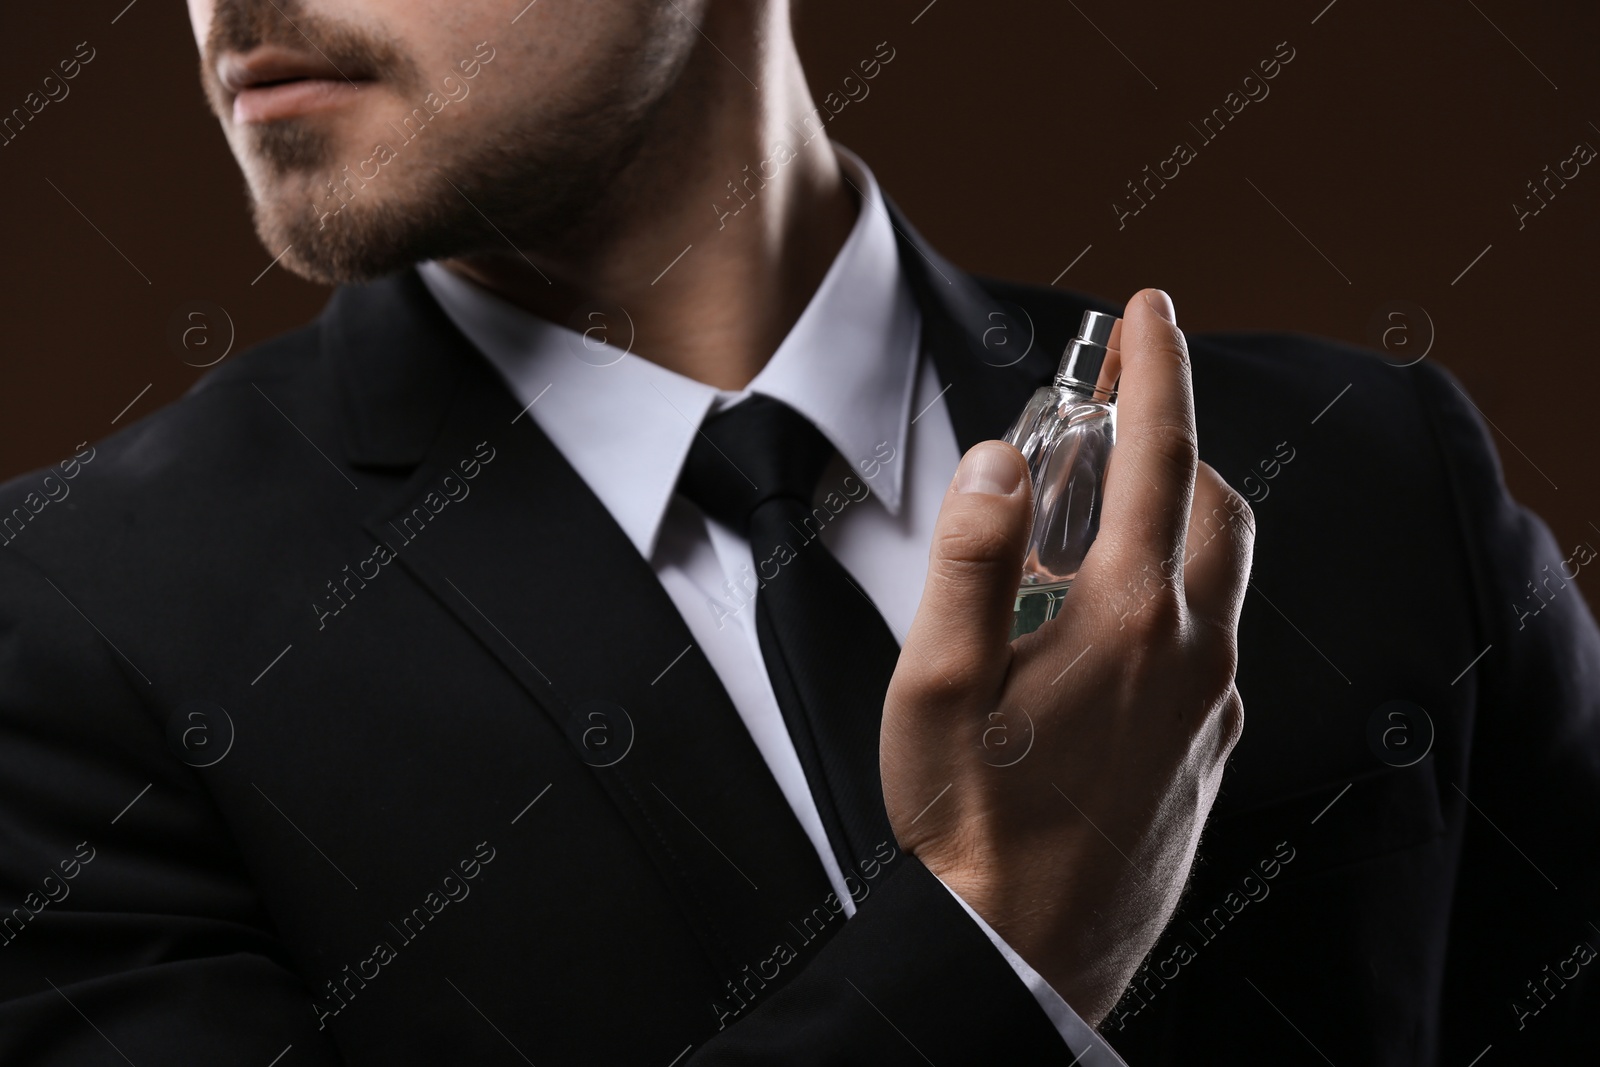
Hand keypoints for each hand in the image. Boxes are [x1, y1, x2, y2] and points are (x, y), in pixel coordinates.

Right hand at [880, 288, 1253, 1024]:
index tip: (1151, 312)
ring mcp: (1212, 703)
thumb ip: (969, 557)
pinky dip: (1179, 594)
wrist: (1024, 947)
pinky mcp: (1211, 747)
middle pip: (1214, 503)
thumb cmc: (971, 821)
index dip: (1156, 368)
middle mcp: (1192, 650)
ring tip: (1107, 513)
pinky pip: (1215, 641)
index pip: (1158, 453)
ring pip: (1223, 573)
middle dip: (1177, 435)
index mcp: (1126, 616)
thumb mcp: (934, 681)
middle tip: (1122, 408)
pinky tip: (1114, 624)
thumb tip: (1001, 461)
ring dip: (1180, 515)